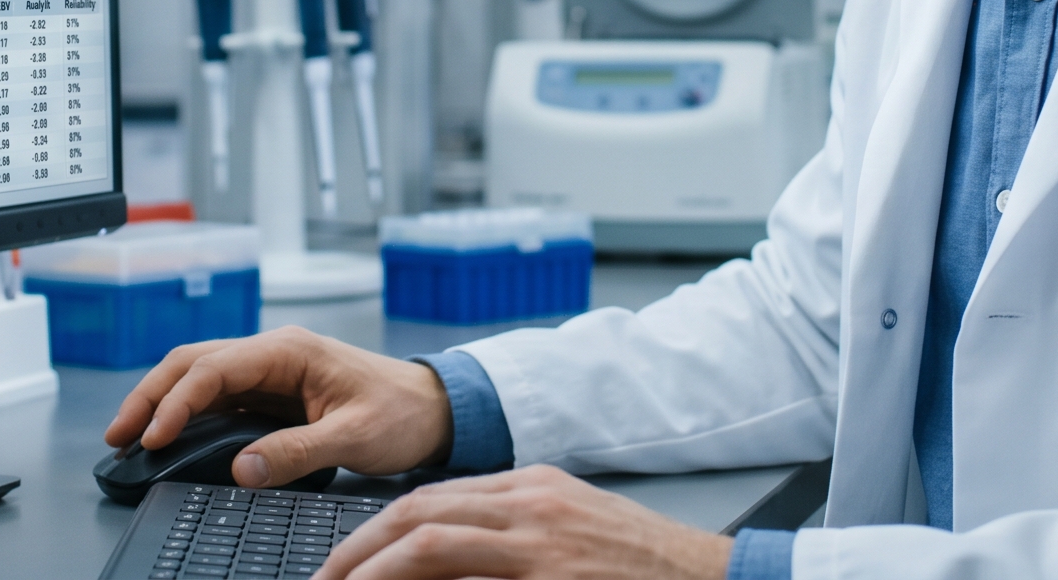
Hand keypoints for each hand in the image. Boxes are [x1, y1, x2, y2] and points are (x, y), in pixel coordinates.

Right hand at [103, 326, 455, 484]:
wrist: (434, 409)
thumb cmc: (402, 412)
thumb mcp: (355, 436)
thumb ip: (299, 453)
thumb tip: (243, 469)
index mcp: (289, 351)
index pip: (214, 368)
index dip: (176, 402)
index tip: (153, 437)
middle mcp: (273, 353)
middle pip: (192, 362)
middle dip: (150, 395)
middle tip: (119, 435)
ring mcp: (270, 371)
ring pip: (199, 375)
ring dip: (162, 401)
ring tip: (130, 436)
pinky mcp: (272, 392)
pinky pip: (217, 396)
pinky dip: (185, 412)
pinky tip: (168, 434)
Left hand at [315, 464, 732, 579]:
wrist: (716, 578)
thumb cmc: (643, 567)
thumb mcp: (571, 531)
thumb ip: (511, 536)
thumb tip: (442, 558)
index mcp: (533, 488)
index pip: (430, 499)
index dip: (374, 532)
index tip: (341, 565)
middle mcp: (531, 506)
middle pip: (416, 514)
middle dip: (357, 551)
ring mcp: (542, 544)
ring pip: (431, 543)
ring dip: (373, 572)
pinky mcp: (553, 578)